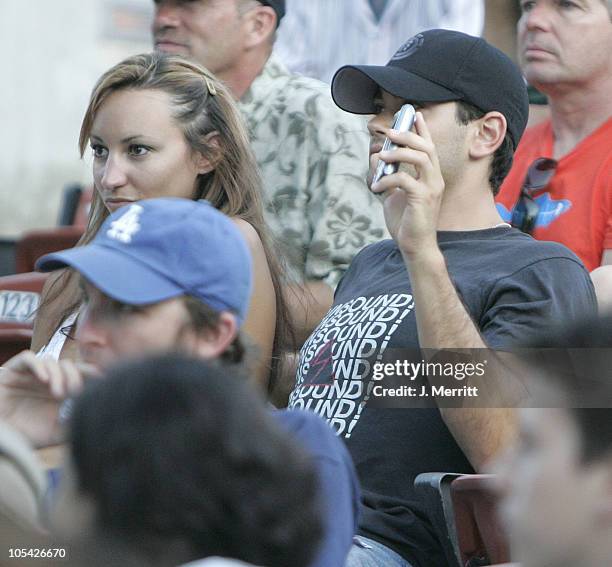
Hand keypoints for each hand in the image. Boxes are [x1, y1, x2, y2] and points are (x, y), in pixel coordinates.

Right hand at [0, 350, 99, 447]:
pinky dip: (38, 365)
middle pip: (69, 365)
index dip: (94, 372)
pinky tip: (44, 379)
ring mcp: (30, 375)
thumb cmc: (26, 436)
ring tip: (58, 393)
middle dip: (77, 375)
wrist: (0, 439)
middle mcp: (48, 380)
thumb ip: (75, 423)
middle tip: (76, 392)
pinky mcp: (12, 372)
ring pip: (51, 361)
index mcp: (61, 390)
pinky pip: (27, 358)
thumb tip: (98, 413)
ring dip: (59, 374)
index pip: (81, 373)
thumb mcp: (56, 433)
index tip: (106, 378)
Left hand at [370, 112, 444, 259]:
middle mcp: (435, 180)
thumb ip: (386, 176)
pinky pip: (405, 180)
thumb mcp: (392, 195)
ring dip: (399, 153)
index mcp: (431, 177)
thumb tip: (375, 158)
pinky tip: (376, 188)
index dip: (422, 130)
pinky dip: (388, 180)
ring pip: (421, 158)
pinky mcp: (423, 199)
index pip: (429, 148)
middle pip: (427, 148)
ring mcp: (432, 189)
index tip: (414, 114)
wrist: (414, 246)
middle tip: (390, 132)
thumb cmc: (405, 222)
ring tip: (381, 156)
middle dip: (408, 135)